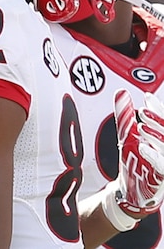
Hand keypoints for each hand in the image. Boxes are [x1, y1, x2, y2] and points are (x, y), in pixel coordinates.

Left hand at [114, 89, 163, 215]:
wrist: (132, 189)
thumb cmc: (134, 160)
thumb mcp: (128, 134)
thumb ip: (125, 114)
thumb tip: (120, 91)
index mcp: (162, 139)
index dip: (158, 109)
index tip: (147, 97)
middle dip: (158, 120)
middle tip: (143, 111)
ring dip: (156, 135)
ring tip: (141, 126)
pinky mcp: (162, 178)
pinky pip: (162, 166)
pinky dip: (153, 156)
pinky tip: (142, 148)